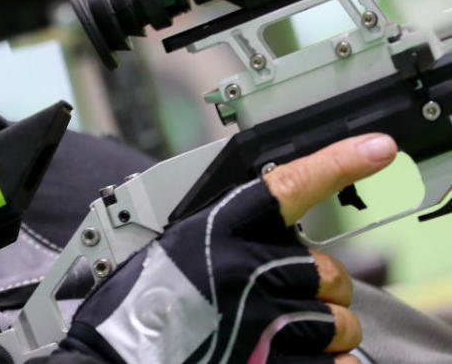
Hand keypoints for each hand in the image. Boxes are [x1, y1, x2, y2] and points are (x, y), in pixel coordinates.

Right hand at [58, 133, 396, 363]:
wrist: (116, 355)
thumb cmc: (137, 306)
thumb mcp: (174, 248)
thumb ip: (228, 238)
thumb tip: (279, 239)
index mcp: (217, 230)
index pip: (288, 186)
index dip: (337, 164)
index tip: (376, 150)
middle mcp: (245, 268)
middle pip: (326, 270)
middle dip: (317, 291)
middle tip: (285, 302)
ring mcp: (262, 317)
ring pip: (337, 321)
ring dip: (322, 332)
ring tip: (282, 336)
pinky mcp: (271, 360)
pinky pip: (334, 363)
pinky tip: (297, 357)